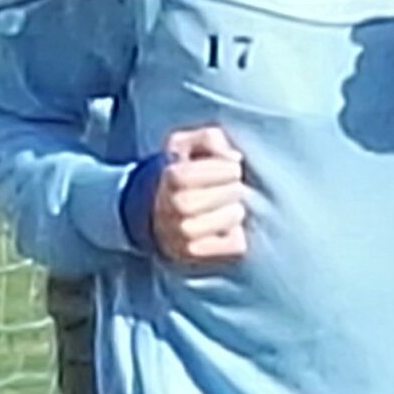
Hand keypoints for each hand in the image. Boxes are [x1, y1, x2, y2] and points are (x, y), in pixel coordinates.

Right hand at [148, 125, 246, 266]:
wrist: (157, 210)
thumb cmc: (181, 172)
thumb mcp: (186, 146)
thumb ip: (207, 139)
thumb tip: (233, 157)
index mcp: (165, 179)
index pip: (186, 176)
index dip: (219, 170)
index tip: (234, 168)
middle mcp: (167, 210)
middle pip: (199, 201)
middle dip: (229, 191)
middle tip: (236, 187)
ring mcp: (179, 236)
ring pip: (217, 224)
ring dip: (232, 214)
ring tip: (233, 207)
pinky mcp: (194, 255)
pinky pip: (228, 247)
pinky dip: (235, 237)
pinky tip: (230, 228)